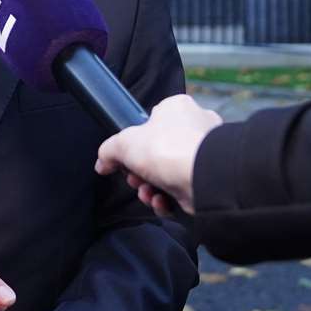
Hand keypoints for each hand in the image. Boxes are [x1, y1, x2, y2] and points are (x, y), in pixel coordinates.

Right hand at [94, 93, 222, 213]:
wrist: (203, 177)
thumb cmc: (167, 149)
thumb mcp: (124, 144)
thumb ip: (108, 151)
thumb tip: (102, 163)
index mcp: (178, 108)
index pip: (152, 122)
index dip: (135, 142)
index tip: (124, 158)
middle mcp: (195, 126)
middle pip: (157, 152)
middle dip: (140, 171)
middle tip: (134, 179)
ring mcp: (205, 154)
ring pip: (168, 173)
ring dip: (151, 188)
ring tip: (147, 193)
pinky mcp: (209, 178)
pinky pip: (182, 188)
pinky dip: (168, 199)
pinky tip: (162, 202)